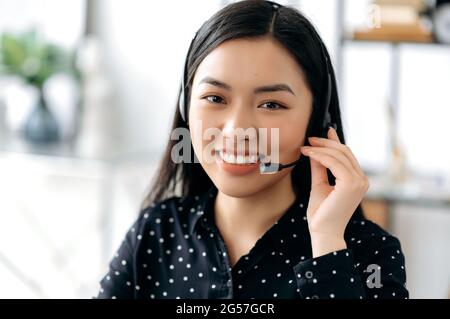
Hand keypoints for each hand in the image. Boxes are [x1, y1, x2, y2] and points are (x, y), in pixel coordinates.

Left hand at [300, 127, 368, 256]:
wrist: (323, 232)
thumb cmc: (321, 213)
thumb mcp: (319, 185)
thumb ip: (320, 168)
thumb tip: (315, 151)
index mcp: (357, 180)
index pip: (347, 155)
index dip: (335, 142)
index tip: (325, 131)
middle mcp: (362, 180)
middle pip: (344, 152)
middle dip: (325, 143)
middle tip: (309, 139)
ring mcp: (359, 182)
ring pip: (339, 155)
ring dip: (320, 148)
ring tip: (305, 147)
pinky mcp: (351, 184)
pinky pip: (333, 162)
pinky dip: (320, 156)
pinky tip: (308, 154)